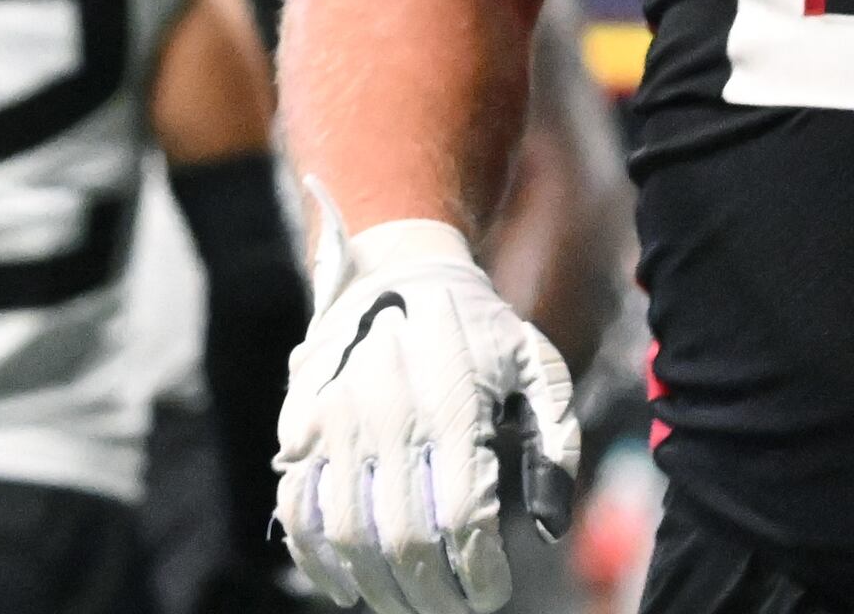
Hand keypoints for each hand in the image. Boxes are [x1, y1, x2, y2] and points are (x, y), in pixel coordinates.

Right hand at [276, 212, 579, 613]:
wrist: (401, 273)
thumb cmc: (482, 332)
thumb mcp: (538, 370)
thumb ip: (555, 447)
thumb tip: (550, 528)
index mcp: (453, 406)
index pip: (462, 517)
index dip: (476, 571)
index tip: (492, 595)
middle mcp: (389, 419)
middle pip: (404, 538)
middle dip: (433, 591)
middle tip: (453, 608)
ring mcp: (337, 426)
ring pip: (348, 536)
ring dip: (379, 586)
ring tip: (409, 604)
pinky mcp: (301, 431)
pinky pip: (298, 512)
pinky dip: (318, 561)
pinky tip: (348, 587)